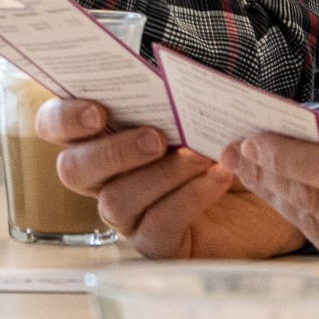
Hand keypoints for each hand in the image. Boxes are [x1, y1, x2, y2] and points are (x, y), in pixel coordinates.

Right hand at [37, 99, 304, 259]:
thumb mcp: (195, 106)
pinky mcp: (156, 244)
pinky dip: (190, 197)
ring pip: (115, 201)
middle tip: (156, 137)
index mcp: (100, 134)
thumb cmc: (220, 139)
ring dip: (161, 174)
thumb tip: (168, 75)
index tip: (98, 112)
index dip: (63, 119)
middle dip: (112, 151)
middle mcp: (103, 177)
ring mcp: (127, 214)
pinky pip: (157, 225)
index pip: (53, 126)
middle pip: (73, 170)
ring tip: (201, 156)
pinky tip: (218, 177)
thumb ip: (169, 92)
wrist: (265, 184)